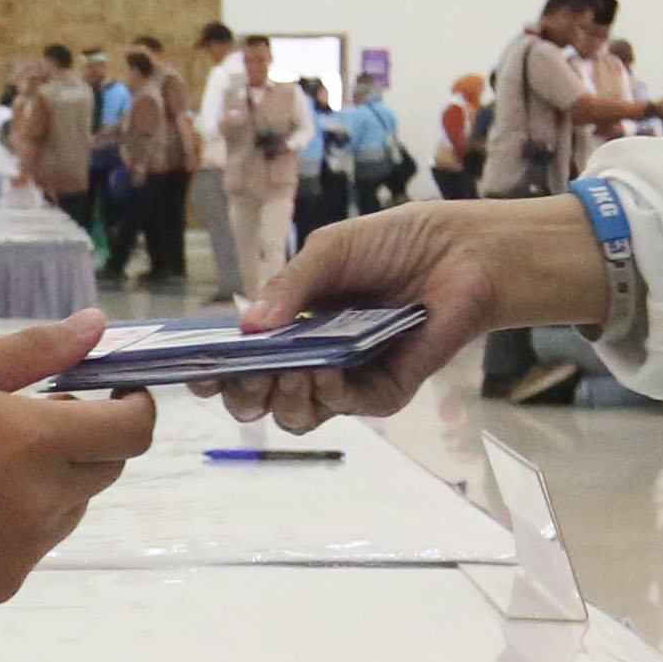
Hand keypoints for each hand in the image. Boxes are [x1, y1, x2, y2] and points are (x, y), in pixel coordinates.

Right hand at [0, 312, 150, 597]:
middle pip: (105, 470)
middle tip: (25, 426)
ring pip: (68, 510)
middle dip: (86, 443)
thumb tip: (97, 325)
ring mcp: (25, 550)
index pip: (133, 431)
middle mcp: (43, 502)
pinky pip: (32, 547)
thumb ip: (37, 350)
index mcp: (38, 442)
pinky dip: (14, 527)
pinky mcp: (3, 584)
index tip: (118, 397)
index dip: (135, 409)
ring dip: (49, 487)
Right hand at [214, 197, 606, 433]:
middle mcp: (309, 358)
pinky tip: (327, 371)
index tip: (201, 372)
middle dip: (244, 393)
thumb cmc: (394, 244)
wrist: (461, 253)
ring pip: (295, 416)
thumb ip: (288, 287)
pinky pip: (344, 408)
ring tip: (292, 372)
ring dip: (284, 397)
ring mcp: (344, 380)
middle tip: (248, 374)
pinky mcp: (382, 392)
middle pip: (257, 400)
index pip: (238, 362)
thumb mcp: (331, 252)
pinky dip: (328, 394)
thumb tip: (247, 328)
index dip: (214, 373)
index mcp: (288, 326)